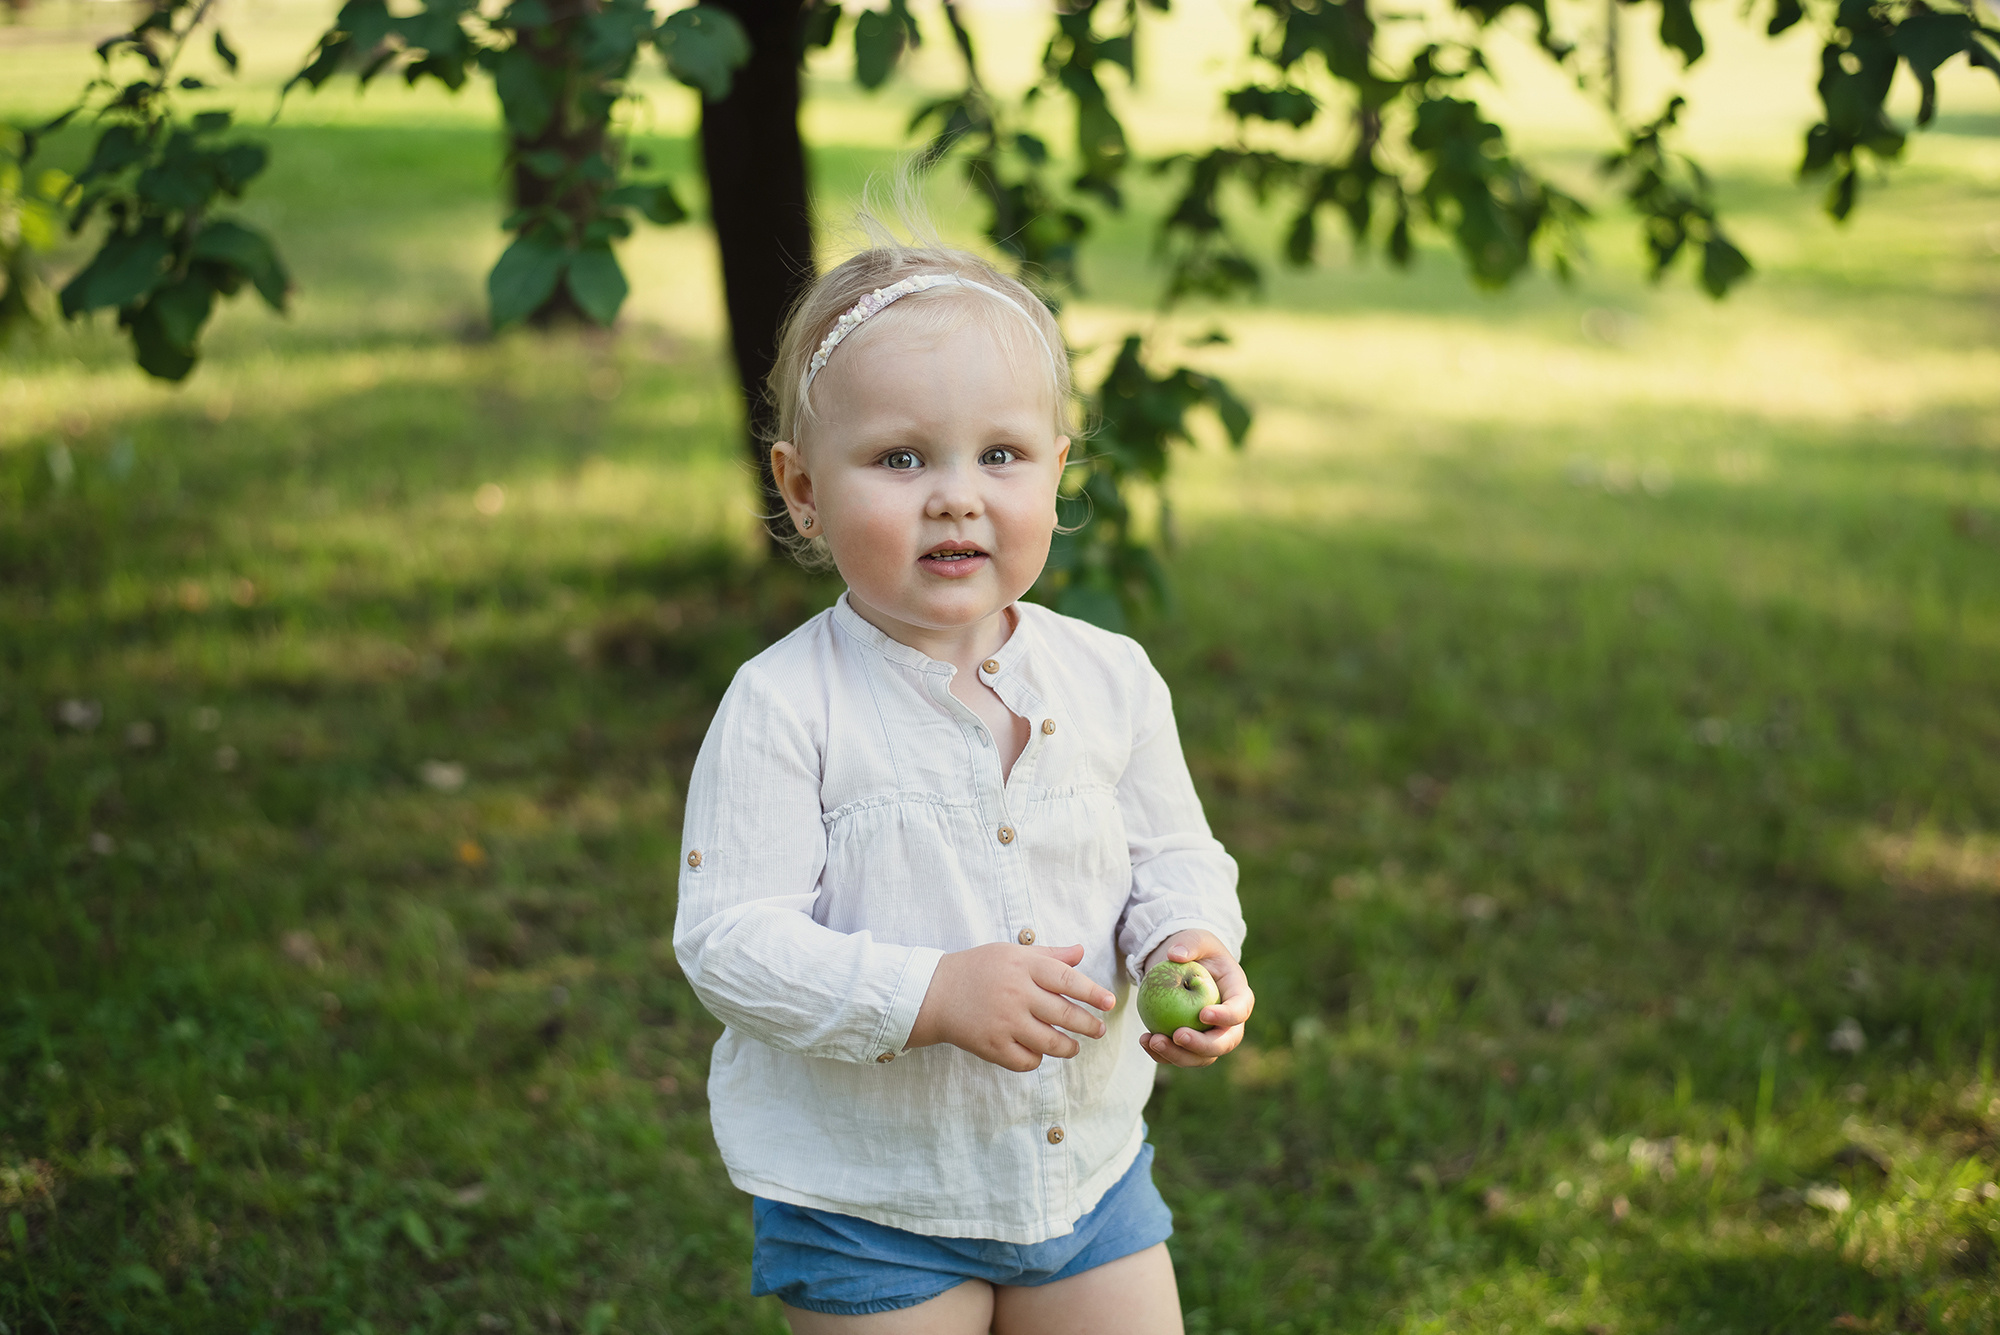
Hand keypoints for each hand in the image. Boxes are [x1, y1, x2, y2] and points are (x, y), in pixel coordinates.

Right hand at [909, 942, 1117, 1071]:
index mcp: (1023, 966)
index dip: (1092, 993)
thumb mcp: (1011, 953)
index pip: (1067, 980)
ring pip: (1051, 1043)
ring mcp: (1004, 1022)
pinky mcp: (992, 1046)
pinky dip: (1037, 1059)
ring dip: (1069, 1047)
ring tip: (1074, 1046)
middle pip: (1064, 1015)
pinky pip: (1027, 1061)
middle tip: (1098, 1029)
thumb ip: (1048, 955)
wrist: (934, 993)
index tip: (1109, 1003)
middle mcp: (1016, 993)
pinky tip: (1039, 1052)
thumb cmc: (977, 969)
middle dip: (1088, 1025)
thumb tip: (1080, 952)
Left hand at [1140, 930, 1252, 1067]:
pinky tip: (1145, 1041)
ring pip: (1201, 1057)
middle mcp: (1228, 1021)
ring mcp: (1209, 1034)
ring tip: (1153, 1041)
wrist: (1180, 963)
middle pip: (1225, 1042)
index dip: (1227, 1017)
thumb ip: (1189, 943)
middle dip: (1202, 1045)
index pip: (1240, 1010)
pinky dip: (1162, 1054)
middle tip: (1177, 1036)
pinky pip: (1180, 1056)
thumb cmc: (1193, 948)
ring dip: (1178, 1055)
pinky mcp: (1189, 1042)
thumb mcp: (1194, 937)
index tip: (1202, 1013)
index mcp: (1238, 993)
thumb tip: (1176, 955)